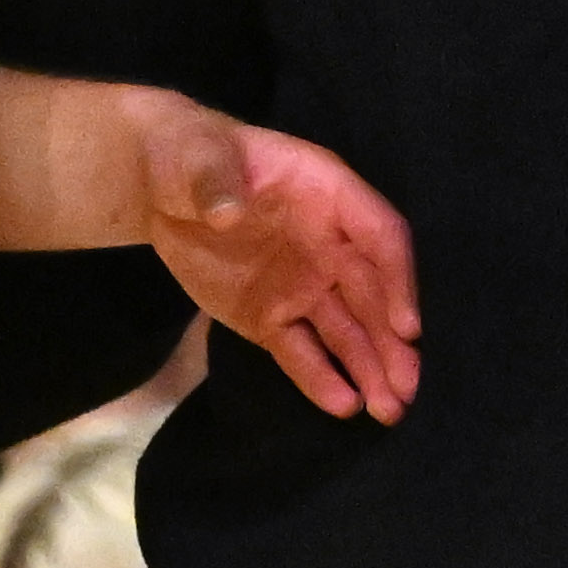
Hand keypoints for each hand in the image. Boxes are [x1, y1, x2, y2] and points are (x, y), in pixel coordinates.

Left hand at [135, 91, 419, 423]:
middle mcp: (329, 244)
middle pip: (371, 295)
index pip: (380, 236)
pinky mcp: (271, 317)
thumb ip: (217, 183)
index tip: (406, 327)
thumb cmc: (191, 157)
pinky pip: (300, 351)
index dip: (398, 280)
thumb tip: (226, 211)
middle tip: (407, 390)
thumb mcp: (198, 157)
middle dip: (390, 342)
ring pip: (345, 331)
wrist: (159, 188)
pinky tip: (343, 405)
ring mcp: (302, 284)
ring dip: (369, 368)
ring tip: (390, 411)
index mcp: (328, 195)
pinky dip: (320, 378)